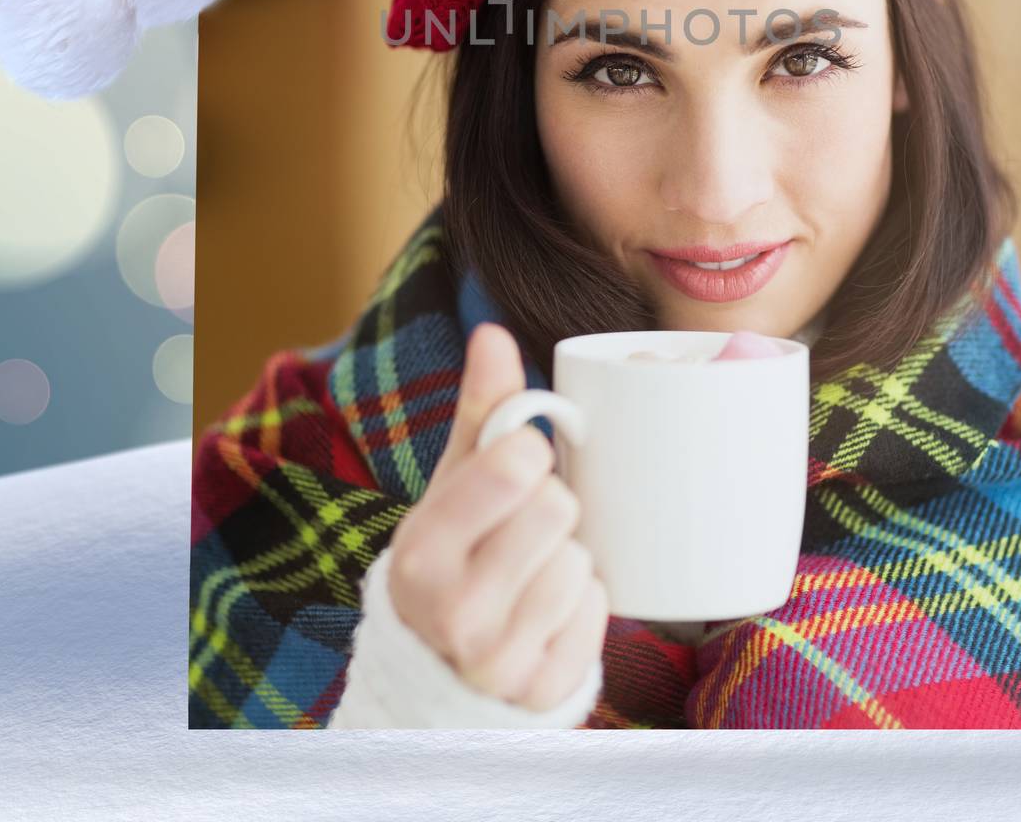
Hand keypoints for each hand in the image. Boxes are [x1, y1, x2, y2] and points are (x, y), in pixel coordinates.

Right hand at [386, 322, 608, 713]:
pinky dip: (583, 605)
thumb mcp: (454, 480)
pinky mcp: (543, 690)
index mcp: (423, 549)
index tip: (518, 464)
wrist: (438, 665)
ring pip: (581, 565)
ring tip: (535, 567)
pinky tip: (548, 609)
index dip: (529, 455)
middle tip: (526, 525)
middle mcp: (454, 612)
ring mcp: (498, 661)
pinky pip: (597, 615)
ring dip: (570, 558)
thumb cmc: (457, 549)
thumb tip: (493, 331)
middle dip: (552, 508)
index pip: (514, 466)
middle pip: (558, 511)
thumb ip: (480, 408)